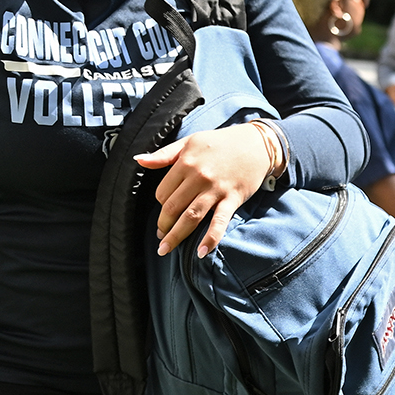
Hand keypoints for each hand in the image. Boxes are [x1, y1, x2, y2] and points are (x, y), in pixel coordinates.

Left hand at [137, 122, 272, 257]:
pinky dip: (210, 238)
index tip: (164, 212)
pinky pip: (219, 222)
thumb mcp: (188, 143)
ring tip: (165, 249)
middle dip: (163, 225)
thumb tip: (138, 160)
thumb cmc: (221, 143)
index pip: (163, 192)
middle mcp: (198, 177)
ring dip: (176, 236)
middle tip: (160, 236)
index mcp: (185, 163)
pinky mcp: (232, 199)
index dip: (160, 205)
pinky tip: (201, 252)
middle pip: (172, 207)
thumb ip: (163, 154)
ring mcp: (216, 190)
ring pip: (190, 217)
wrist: (256, 144)